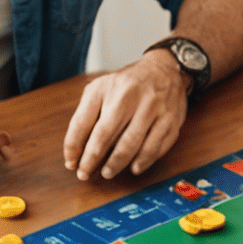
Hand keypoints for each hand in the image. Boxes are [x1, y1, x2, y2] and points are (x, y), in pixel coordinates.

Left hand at [62, 52, 187, 180]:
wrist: (165, 70)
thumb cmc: (128, 85)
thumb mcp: (101, 89)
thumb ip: (86, 116)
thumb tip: (75, 151)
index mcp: (109, 88)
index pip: (84, 121)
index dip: (74, 146)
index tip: (71, 163)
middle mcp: (132, 96)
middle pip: (107, 134)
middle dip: (93, 159)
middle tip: (86, 173)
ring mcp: (154, 108)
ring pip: (132, 144)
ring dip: (117, 164)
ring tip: (108, 172)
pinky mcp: (171, 120)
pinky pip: (156, 147)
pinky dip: (144, 161)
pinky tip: (135, 167)